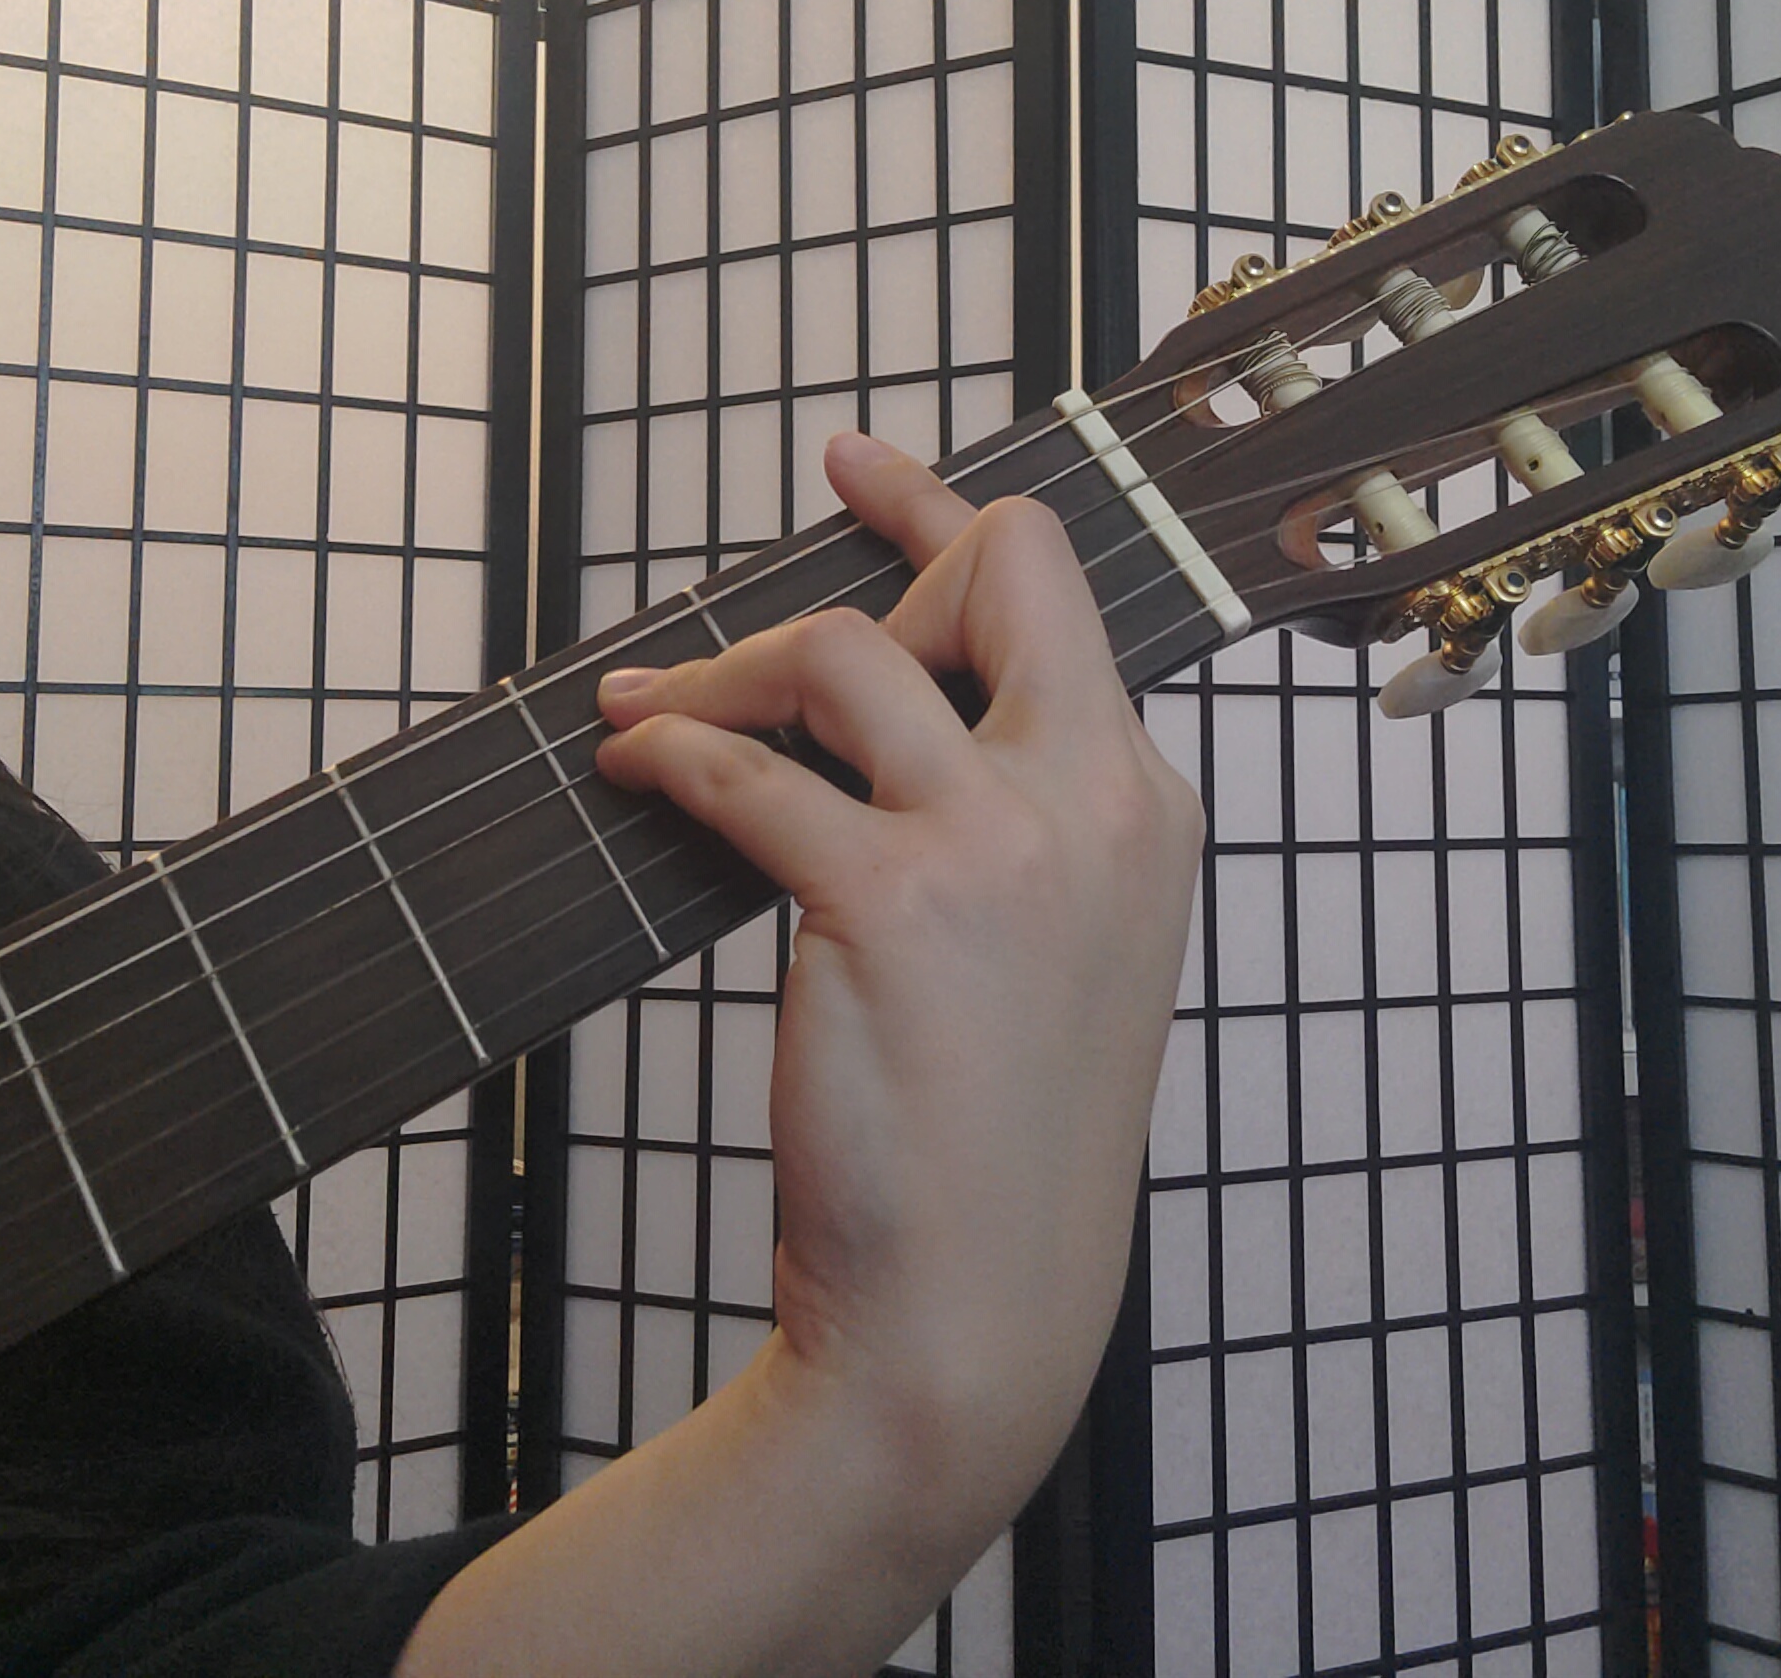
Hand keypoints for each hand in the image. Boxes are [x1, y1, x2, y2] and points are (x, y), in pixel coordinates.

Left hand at [398, 433, 1199, 1677]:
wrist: (978, 1313)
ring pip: (843, 654)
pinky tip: (635, 775)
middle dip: (883, 531)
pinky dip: (675, 759)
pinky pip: (749, 778)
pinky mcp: (893, 906)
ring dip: (726, 673)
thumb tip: (878, 713)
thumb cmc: (999, 1140)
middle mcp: (1095, 802)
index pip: (1060, 598)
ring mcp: (1002, 847)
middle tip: (767, 548)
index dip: (953, 518)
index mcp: (1145, 806)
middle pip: (997, 569)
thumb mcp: (1059, 955)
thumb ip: (1014, 821)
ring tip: (652, 716)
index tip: (863, 468)